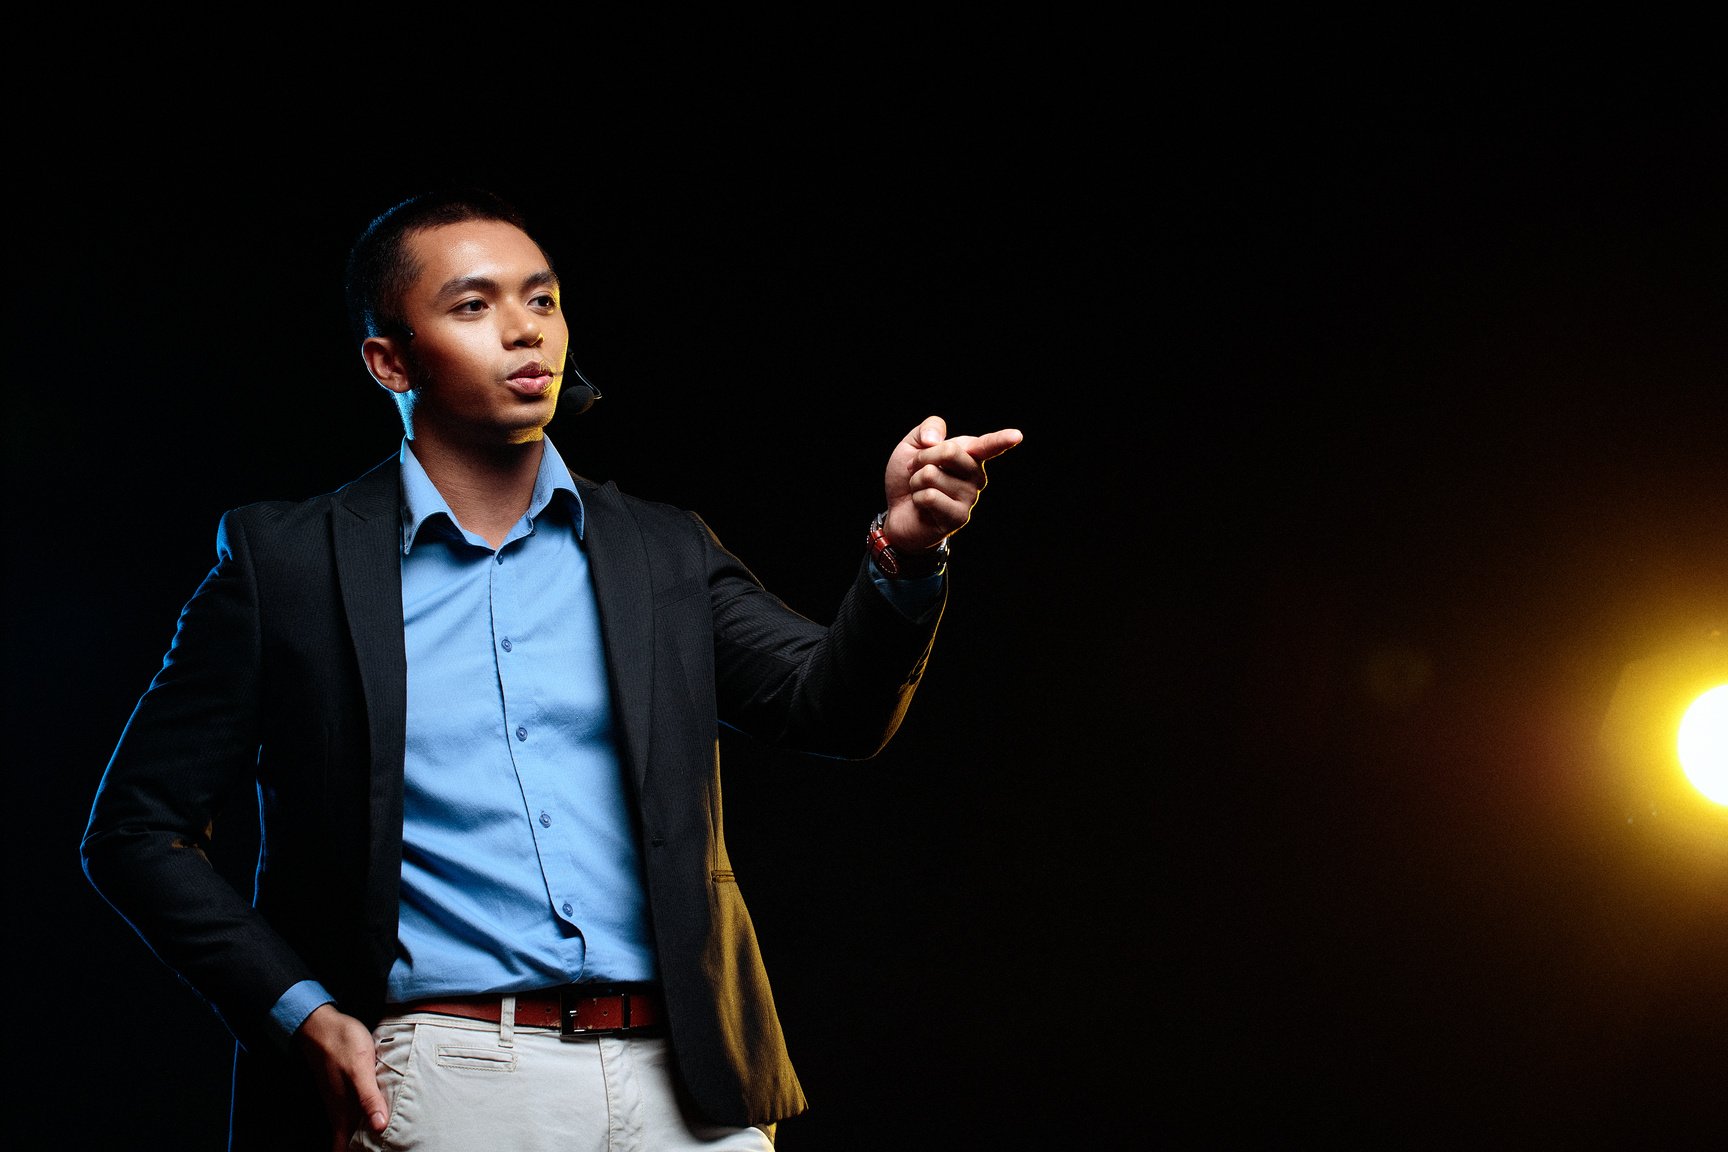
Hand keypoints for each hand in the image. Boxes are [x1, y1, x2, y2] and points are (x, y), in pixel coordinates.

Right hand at [293, 1002, 388, 1150]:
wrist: (321, 1025)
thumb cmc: (341, 1043)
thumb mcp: (359, 1068)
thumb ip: (368, 1097)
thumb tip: (379, 1127)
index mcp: (342, 1110)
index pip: (342, 1147)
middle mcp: (339, 1109)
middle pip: (348, 1141)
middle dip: (361, 1149)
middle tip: (385, 1151)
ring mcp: (339, 1099)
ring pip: (350, 1128)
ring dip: (361, 1138)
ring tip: (381, 1144)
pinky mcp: (343, 1088)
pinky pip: (353, 1112)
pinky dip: (363, 1120)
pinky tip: (376, 1117)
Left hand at [881, 416, 1022, 552]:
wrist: (896, 512)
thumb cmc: (908, 477)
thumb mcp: (912, 445)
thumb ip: (927, 429)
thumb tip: (934, 440)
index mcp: (969, 455)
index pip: (988, 445)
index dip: (1002, 440)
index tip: (1016, 436)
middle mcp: (975, 476)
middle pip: (948, 451)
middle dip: (921, 458)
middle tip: (916, 470)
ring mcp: (970, 498)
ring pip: (931, 475)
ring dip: (915, 482)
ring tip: (920, 491)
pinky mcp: (959, 517)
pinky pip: (929, 496)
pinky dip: (917, 498)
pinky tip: (922, 506)